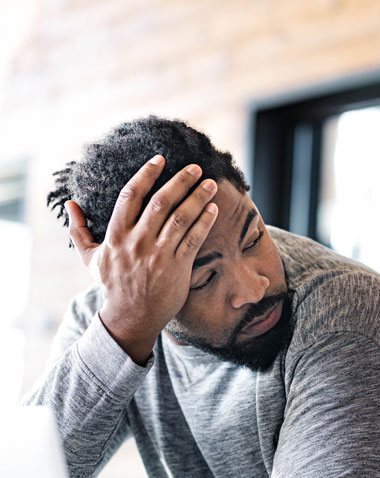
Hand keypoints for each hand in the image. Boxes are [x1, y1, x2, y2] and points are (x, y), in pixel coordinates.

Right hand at [65, 155, 218, 364]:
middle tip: (196, 167)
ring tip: (210, 183)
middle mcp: (138, 241)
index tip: (160, 159)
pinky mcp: (177, 267)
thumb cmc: (112, 285)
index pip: (131, 195)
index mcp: (116, 235)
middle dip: (180, 181)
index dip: (146, 174)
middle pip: (161, 202)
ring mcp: (159, 254)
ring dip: (197, 197)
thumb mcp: (90, 259)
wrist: (131, 317)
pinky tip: (213, 208)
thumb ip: (79, 230)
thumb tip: (69, 204)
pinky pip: (193, 239)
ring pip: (181, 218)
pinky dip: (204, 222)